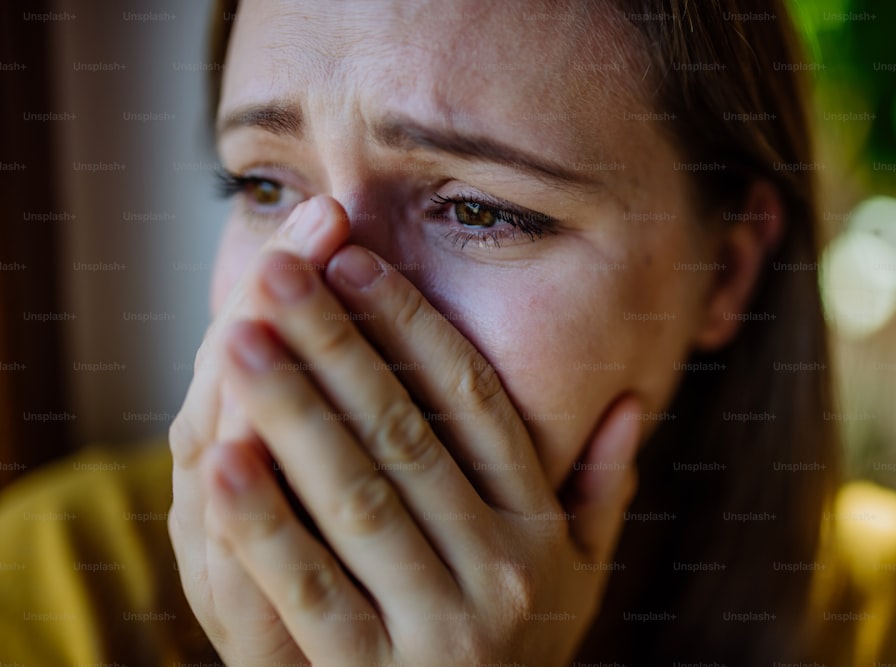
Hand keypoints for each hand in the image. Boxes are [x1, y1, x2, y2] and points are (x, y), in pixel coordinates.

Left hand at [174, 196, 643, 664]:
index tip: (358, 263)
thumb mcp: (581, 580)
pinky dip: (264, 526)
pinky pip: (308, 595)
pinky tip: (219, 458)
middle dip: (336, 346)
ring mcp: (435, 632)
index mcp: (537, 533)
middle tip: (281, 268)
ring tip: (239, 335)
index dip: (414, 329)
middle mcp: (496, 572)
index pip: (475, 406)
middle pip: (405, 437)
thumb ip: (601, 493)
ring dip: (292, 413)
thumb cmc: (521, 654)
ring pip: (355, 501)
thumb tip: (628, 404)